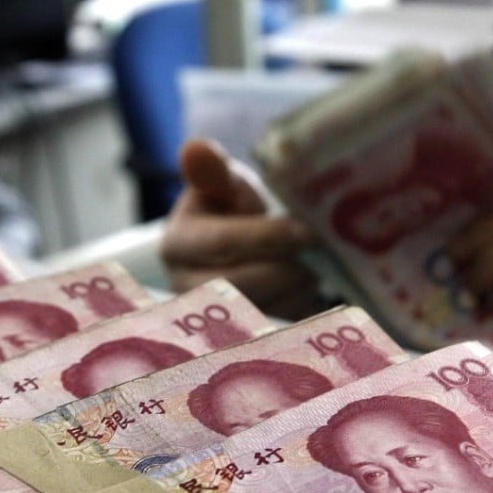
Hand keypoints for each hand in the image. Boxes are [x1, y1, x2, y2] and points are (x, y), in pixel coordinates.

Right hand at [161, 139, 319, 319]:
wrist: (244, 251)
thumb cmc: (234, 211)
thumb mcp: (226, 185)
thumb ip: (213, 171)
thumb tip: (195, 148)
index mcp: (177, 244)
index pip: (223, 242)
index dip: (267, 237)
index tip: (306, 231)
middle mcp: (186, 289)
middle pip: (243, 285)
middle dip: (286, 269)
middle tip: (316, 253)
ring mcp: (210, 323)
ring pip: (265, 311)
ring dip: (297, 289)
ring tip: (310, 266)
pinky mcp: (241, 343)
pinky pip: (278, 333)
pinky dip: (300, 309)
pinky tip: (305, 290)